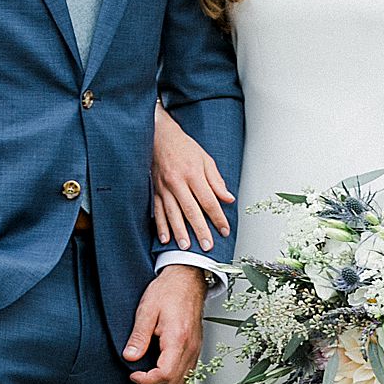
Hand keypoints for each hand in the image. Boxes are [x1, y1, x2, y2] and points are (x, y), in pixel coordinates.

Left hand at [122, 267, 206, 383]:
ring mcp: (194, 353)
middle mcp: (190, 350)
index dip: (147, 382)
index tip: (131, 377)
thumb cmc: (168, 292)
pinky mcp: (193, 353)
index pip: (165, 373)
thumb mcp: (147, 309)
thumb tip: (129, 358)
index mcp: (178, 340)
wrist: (188, 280)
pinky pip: (186, 381)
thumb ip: (139, 336)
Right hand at [152, 104, 233, 252]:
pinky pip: (158, 211)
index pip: (208, 200)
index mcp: (193, 174)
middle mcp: (177, 182)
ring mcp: (164, 188)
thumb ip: (216, 181)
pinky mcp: (154, 191)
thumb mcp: (206, 159)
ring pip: (172, 213)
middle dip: (200, 230)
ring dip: (179, 232)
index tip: (224, 230)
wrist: (160, 137)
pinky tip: (165, 238)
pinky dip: (161, 226)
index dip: (217, 217)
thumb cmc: (184, 147)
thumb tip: (228, 198)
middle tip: (207, 246)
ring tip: (186, 247)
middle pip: (191, 210)